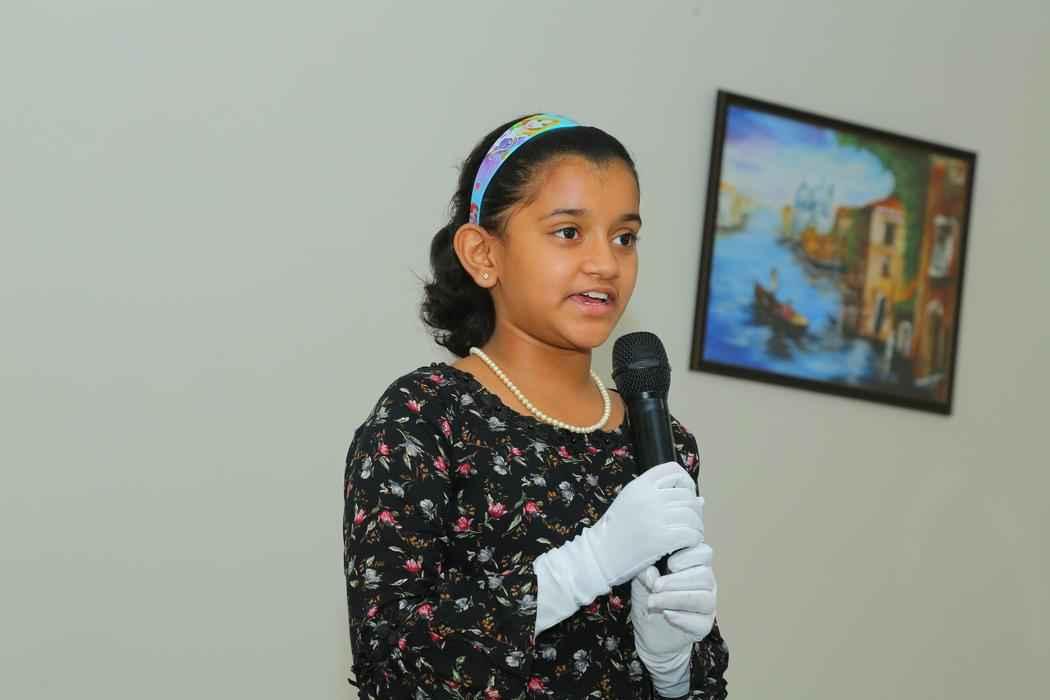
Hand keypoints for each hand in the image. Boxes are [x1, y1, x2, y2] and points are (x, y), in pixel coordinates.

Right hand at [532, 462, 701, 633]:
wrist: (598, 556)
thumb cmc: (615, 532)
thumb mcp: (631, 503)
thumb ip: (660, 497)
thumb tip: (700, 499)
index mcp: (640, 485)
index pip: (674, 470)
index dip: (686, 482)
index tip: (685, 498)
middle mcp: (649, 496)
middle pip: (687, 495)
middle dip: (694, 510)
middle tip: (689, 524)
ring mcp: (656, 516)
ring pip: (692, 515)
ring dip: (696, 526)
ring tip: (689, 536)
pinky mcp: (662, 538)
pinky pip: (691, 534)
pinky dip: (693, 540)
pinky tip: (685, 546)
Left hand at [631, 542, 716, 696]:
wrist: (648, 630)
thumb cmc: (649, 595)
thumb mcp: (642, 578)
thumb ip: (646, 570)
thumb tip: (652, 573)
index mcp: (694, 565)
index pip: (704, 553)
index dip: (688, 556)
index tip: (668, 564)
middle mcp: (706, 583)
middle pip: (705, 576)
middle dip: (677, 581)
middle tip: (655, 586)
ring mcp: (708, 605)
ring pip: (705, 599)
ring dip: (676, 599)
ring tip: (654, 602)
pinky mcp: (704, 626)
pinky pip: (701, 622)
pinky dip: (682, 618)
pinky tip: (666, 614)